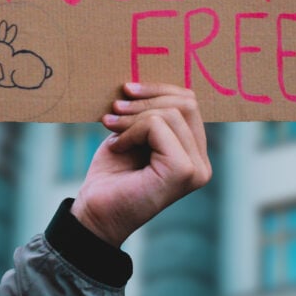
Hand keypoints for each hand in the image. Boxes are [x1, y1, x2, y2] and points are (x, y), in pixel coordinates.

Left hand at [70, 82, 211, 246]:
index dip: (158, 91)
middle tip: (115, 107)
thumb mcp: (134, 135)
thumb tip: (149, 81)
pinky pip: (159, 126)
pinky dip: (132, 130)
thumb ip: (152, 113)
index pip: (190, 104)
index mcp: (195, 153)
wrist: (93, 214)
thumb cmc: (111, 177)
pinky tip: (117, 146)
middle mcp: (202, 163)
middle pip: (187, 103)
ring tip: (111, 126)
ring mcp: (196, 169)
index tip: (125, 93)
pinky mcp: (183, 171)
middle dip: (147, 99)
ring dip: (134, 116)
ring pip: (172, 113)